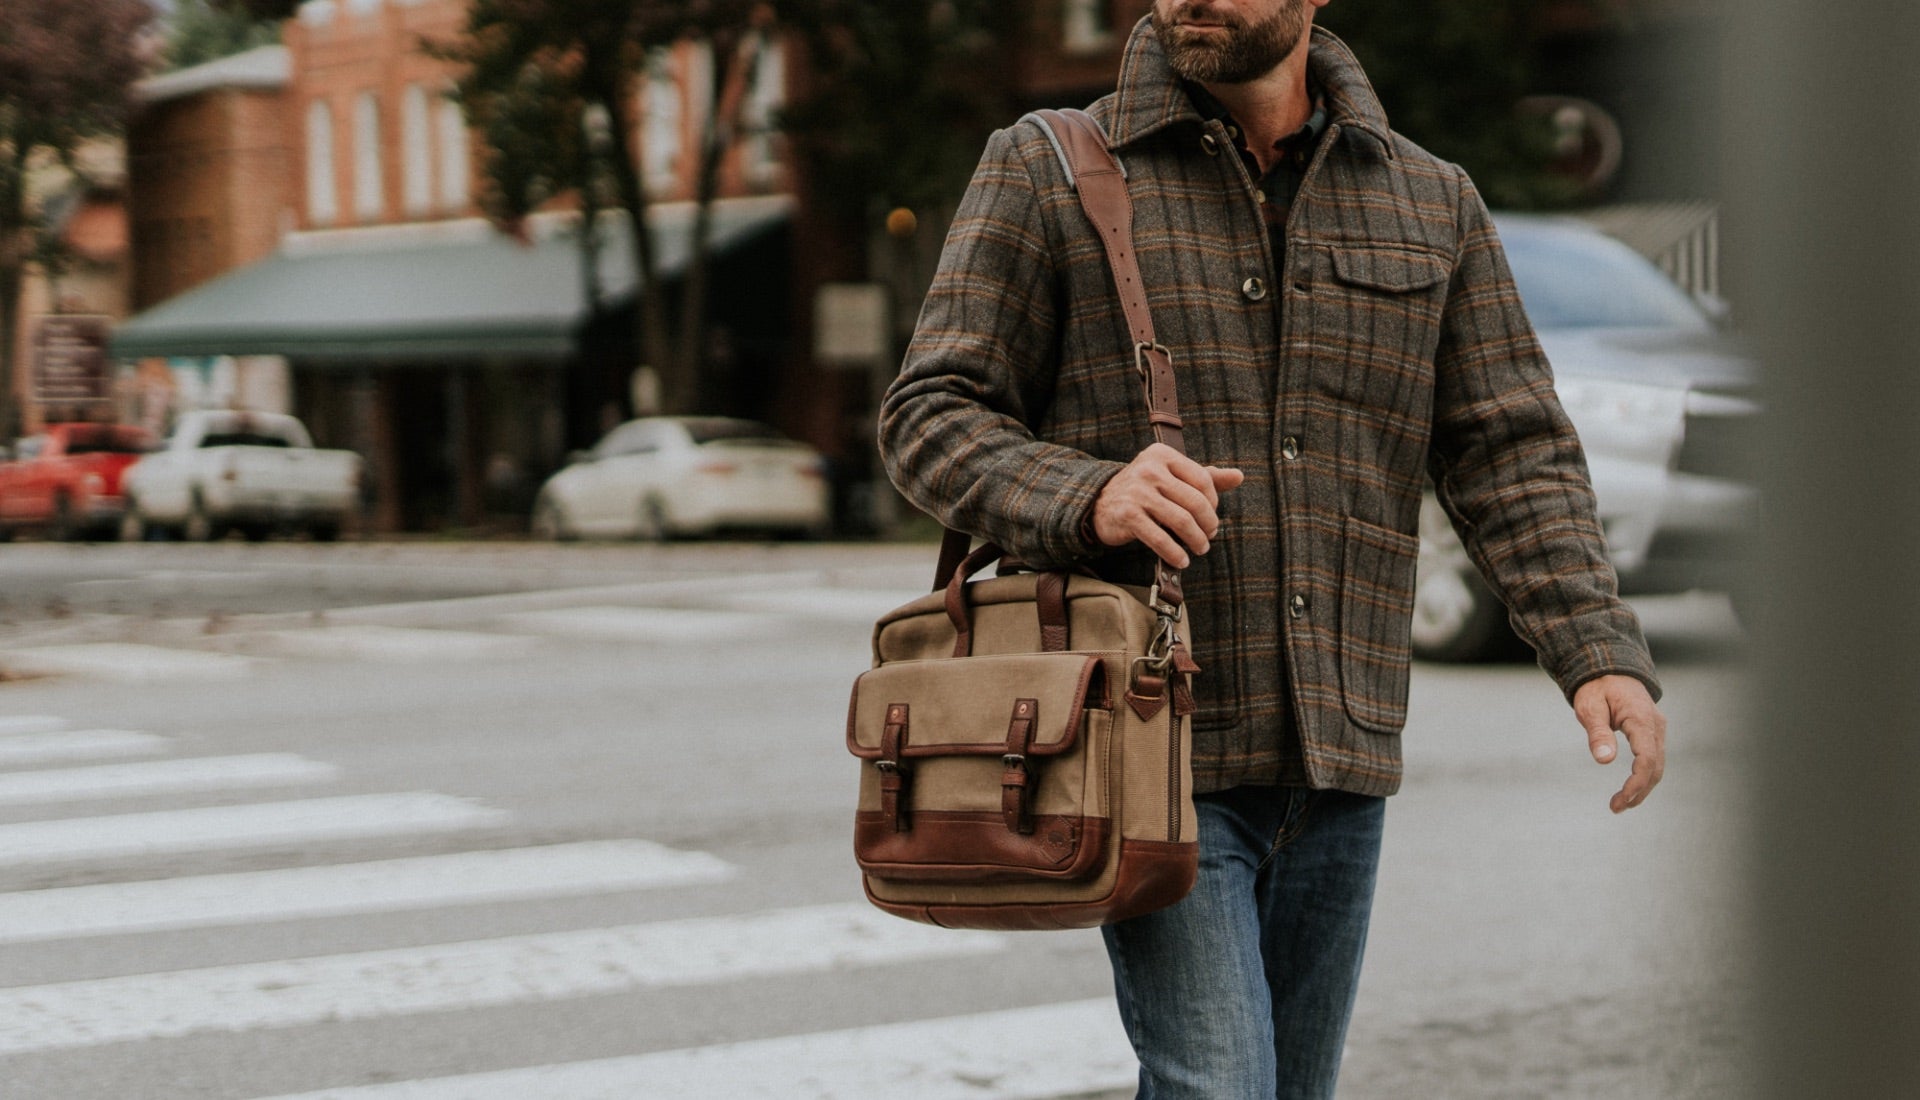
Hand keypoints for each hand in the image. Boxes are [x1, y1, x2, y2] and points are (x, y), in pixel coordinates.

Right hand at [1090, 443, 1244, 567]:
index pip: (1202, 479)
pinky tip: (1182, 560)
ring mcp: (1137, 492)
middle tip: (1209, 536)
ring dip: (1196, 540)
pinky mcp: (1128, 515)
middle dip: (1208, 524)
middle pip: (1195, 502)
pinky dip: (1175, 553)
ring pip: (1181, 521)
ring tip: (1200, 548)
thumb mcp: (1171, 476)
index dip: (1213, 503)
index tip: (1210, 517)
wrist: (1099, 502)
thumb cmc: (1144, 489)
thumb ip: (1205, 477)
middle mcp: (1149, 469)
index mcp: (1162, 455)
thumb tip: (1239, 476)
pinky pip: (1160, 538)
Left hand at [1572, 675, 1666, 813]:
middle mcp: (1656, 726)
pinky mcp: (1652, 732)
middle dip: (1638, 792)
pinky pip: (1653, 759)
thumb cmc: (1596, 687)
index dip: (1636, 784)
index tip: (1620, 800)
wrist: (1608, 668)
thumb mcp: (1590, 707)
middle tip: (1615, 808)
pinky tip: (1629, 789)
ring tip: (1620, 804)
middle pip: (1656, 767)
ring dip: (1642, 788)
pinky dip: (1644, 776)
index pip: (1647, 759)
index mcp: (1642, 719)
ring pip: (1657, 766)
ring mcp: (1657, 729)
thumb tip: (1605, 760)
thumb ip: (1597, 733)